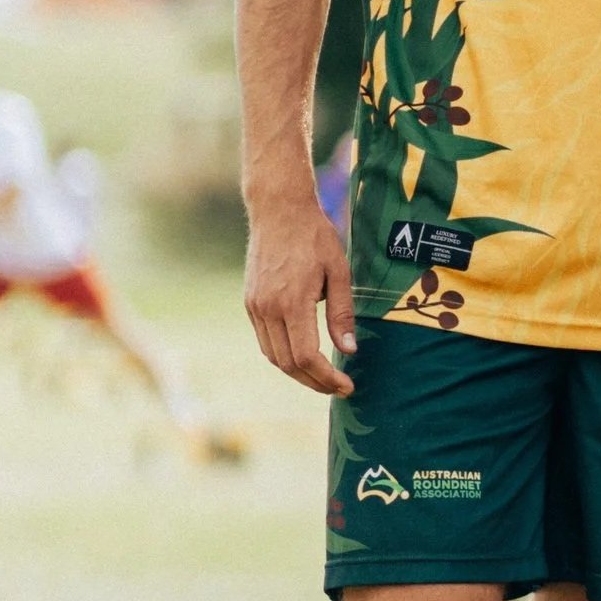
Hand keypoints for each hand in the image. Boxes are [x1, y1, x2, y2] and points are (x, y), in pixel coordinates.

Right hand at [242, 182, 357, 394]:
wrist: (278, 211)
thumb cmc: (315, 237)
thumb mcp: (339, 271)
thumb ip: (342, 313)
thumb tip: (349, 350)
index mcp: (292, 302)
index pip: (306, 356)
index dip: (327, 378)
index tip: (347, 386)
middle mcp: (268, 309)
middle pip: (288, 364)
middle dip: (314, 382)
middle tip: (339, 388)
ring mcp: (255, 307)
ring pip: (273, 356)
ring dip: (297, 373)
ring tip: (323, 377)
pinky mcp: (250, 303)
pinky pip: (265, 341)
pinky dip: (283, 355)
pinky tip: (303, 357)